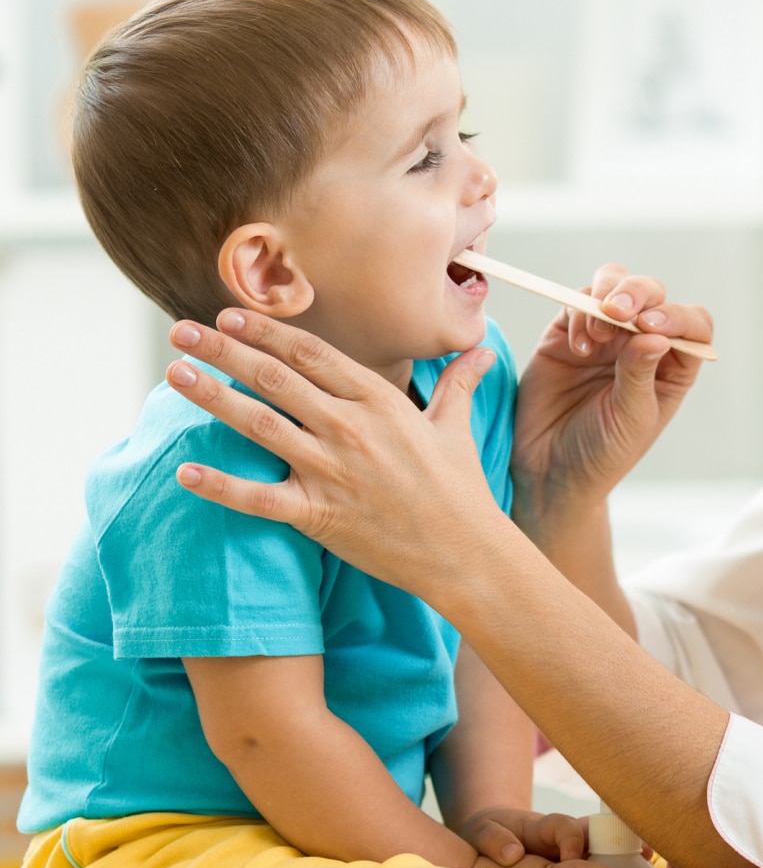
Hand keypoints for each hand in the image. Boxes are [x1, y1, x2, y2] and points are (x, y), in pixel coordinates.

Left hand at [162, 312, 503, 602]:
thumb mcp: (456, 427)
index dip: (267, 332)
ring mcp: (332, 470)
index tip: (230, 315)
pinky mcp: (319, 514)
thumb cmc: (460, 490)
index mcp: (379, 401)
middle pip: (275, 378)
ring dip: (213, 397)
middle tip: (181, 331)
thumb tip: (483, 350)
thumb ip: (458, 383)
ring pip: (259, 424)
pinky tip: (185, 471)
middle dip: (224, 350)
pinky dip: (221, 485)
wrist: (465, 552)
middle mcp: (350, 428)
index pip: (312, 354)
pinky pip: (259, 497)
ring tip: (175, 373)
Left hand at [459, 807, 589, 866]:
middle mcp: (566, 844)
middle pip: (598, 845)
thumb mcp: (482, 830)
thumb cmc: (489, 834)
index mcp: (545, 829)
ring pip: (602, 866)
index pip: (566, 827)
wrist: (491, 841)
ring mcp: (572, 862)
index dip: (572, 840)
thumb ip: (494, 838)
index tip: (570, 857)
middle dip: (608, 864)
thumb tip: (514, 854)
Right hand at [512, 265, 712, 523]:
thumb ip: (640, 374)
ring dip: (606, 296)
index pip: (691, 325)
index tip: (651, 327)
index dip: (677, 317)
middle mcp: (640, 344)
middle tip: (618, 313)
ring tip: (597, 333)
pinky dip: (578, 314)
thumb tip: (655, 335)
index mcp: (672, 366)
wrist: (550, 470)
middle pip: (652, 295)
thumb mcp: (631, 419)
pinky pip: (576, 304)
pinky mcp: (567, 334)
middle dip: (637, 294)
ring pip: (613, 285)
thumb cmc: (603, 453)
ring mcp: (604, 336)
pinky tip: (577, 347)